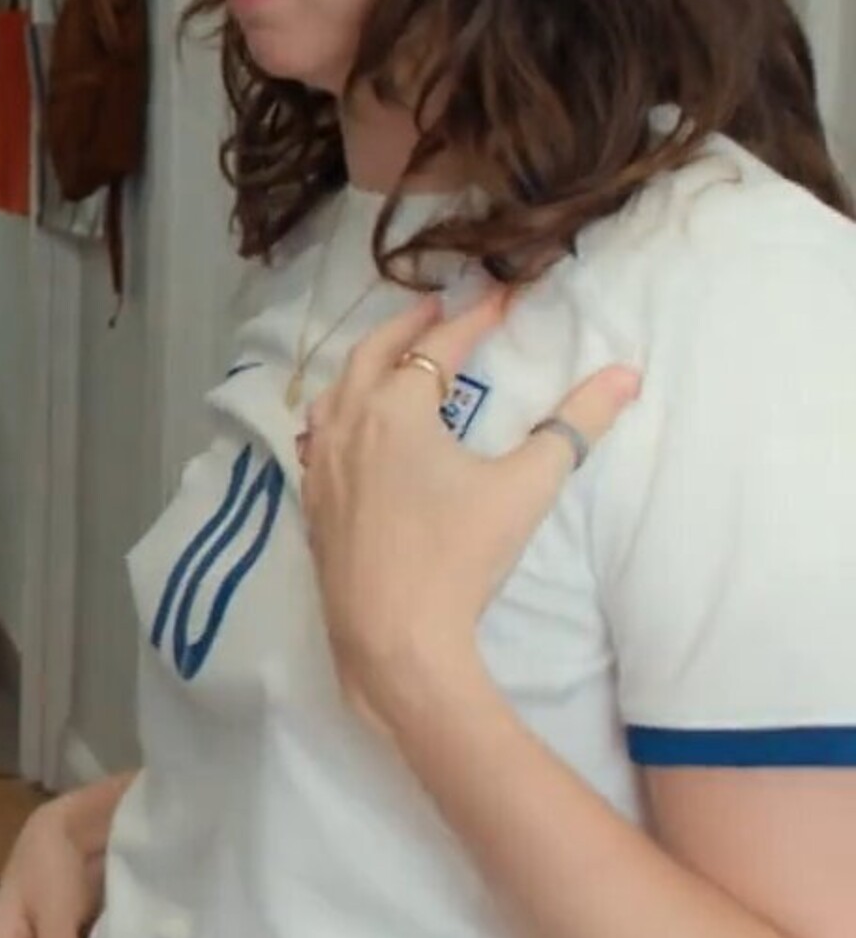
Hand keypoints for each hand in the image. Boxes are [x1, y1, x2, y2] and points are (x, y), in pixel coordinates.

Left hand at [298, 286, 640, 729]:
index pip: (439, 346)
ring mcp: (323, 462)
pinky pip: (319, 434)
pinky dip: (340, 411)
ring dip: (366, 364)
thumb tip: (624, 376)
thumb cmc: (459, 558)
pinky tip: (355, 427)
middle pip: (372, 353)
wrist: (393, 639)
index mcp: (397, 408)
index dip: (475, 318)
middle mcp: (349, 423)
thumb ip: (574, 427)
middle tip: (438, 310)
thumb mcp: (525, 488)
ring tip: (395, 358)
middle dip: (408, 326)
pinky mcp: (313, 501)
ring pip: (336, 391)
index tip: (502, 297)